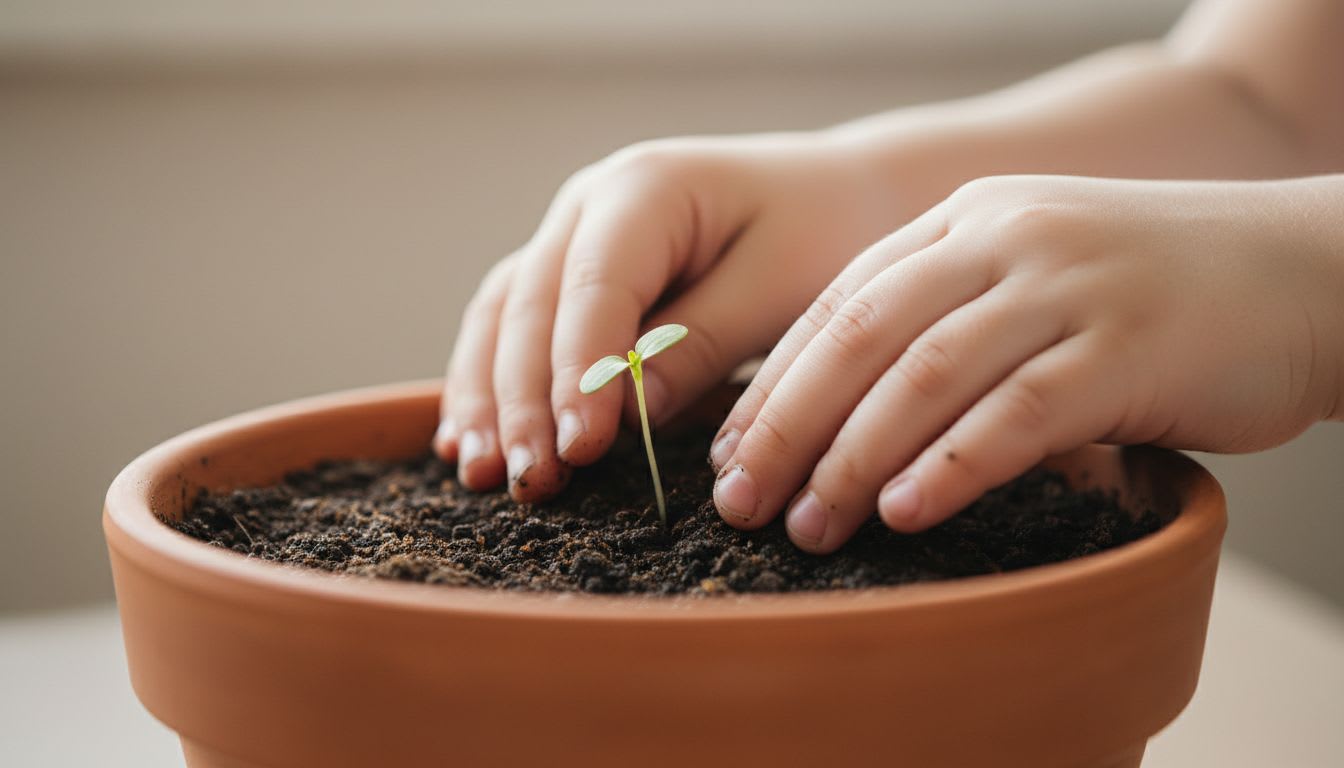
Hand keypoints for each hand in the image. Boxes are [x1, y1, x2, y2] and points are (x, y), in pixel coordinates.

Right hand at [434, 133, 903, 499]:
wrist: (839, 198)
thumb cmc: (824, 234)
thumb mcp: (783, 287)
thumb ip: (702, 344)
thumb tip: (626, 414)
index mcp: (645, 188)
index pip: (594, 287)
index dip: (580, 371)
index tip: (581, 446)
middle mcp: (588, 207)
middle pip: (530, 306)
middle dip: (523, 399)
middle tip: (530, 480)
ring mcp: (570, 239)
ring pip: (502, 318)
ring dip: (487, 399)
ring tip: (482, 475)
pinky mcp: (571, 280)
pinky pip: (511, 329)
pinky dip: (488, 386)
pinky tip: (463, 444)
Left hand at [712, 175, 1343, 551]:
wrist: (1306, 270)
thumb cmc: (1157, 291)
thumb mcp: (1035, 274)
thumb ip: (950, 319)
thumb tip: (847, 417)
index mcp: (968, 220)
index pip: (839, 301)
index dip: (775, 381)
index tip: (728, 451)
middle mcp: (1005, 240)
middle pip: (860, 335)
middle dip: (786, 425)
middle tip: (740, 499)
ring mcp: (1065, 288)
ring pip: (925, 375)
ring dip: (853, 457)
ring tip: (808, 524)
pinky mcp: (1124, 349)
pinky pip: (1015, 413)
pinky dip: (951, 466)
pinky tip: (906, 513)